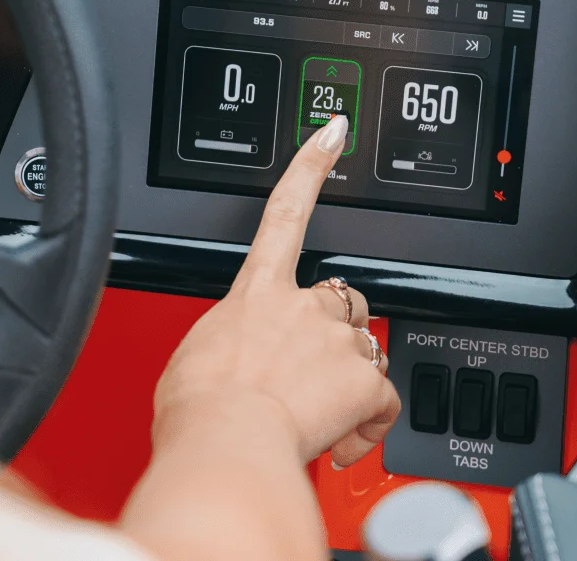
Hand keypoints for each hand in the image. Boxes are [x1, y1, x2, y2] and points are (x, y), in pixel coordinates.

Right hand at [152, 115, 400, 468]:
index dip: (311, 167)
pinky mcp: (364, 379)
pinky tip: (340, 440)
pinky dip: (366, 424)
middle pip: (339, 297)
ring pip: (365, 349)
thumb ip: (223, 347)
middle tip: (308, 372)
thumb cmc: (199, 411)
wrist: (225, 443)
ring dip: (347, 381)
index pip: (285, 211)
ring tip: (313, 416)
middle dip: (333, 328)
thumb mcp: (192, 361)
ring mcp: (336, 340)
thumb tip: (224, 365)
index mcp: (254, 291)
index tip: (333, 133)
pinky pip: (383, 400)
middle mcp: (301, 306)